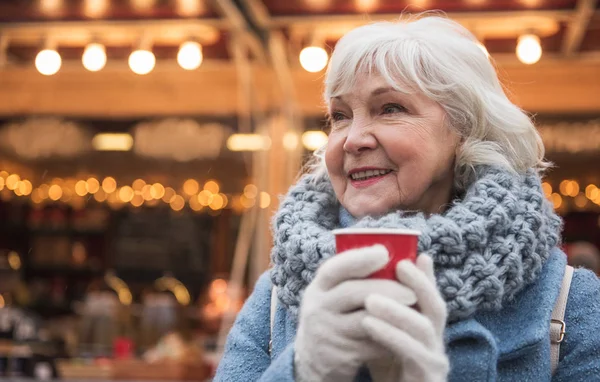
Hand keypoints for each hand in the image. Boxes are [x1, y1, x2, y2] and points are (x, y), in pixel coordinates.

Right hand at [294, 245, 416, 381]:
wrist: (315, 361)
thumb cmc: (334, 317)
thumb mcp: (332, 295)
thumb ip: (352, 277)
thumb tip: (387, 250)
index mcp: (318, 287)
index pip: (334, 268)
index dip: (358, 258)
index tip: (383, 252)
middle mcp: (317, 308)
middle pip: (353, 293)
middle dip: (386, 289)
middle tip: (412, 291)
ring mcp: (328, 333)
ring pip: (365, 321)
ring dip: (393, 316)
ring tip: (416, 312)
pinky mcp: (340, 355)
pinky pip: (371, 345)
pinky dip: (390, 338)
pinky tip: (405, 333)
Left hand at [363, 255, 448, 381]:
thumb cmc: (386, 369)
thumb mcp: (384, 335)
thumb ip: (382, 311)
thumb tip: (368, 278)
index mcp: (429, 331)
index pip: (431, 298)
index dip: (424, 277)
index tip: (408, 257)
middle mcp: (437, 344)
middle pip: (436, 308)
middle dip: (419, 284)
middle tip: (398, 266)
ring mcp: (435, 362)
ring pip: (424, 329)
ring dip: (397, 310)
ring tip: (370, 298)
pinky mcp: (428, 378)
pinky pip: (413, 354)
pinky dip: (391, 335)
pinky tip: (369, 323)